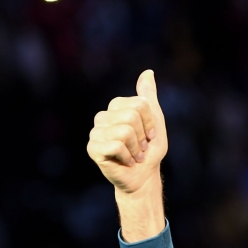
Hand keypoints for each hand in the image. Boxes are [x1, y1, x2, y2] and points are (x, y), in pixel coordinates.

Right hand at [87, 70, 167, 195]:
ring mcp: (95, 132)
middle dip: (142, 136)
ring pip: (124, 131)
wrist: (144, 176)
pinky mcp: (92, 148)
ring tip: (133, 154)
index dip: (150, 123)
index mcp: (116, 107)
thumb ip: (148, 96)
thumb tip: (148, 71)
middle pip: (131, 116)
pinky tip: (125, 161)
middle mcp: (102, 117)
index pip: (140, 104)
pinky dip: (127, 156)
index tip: (148, 135)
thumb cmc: (149, 149)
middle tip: (140, 147)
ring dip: (135, 148)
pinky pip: (116, 146)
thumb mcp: (155, 120)